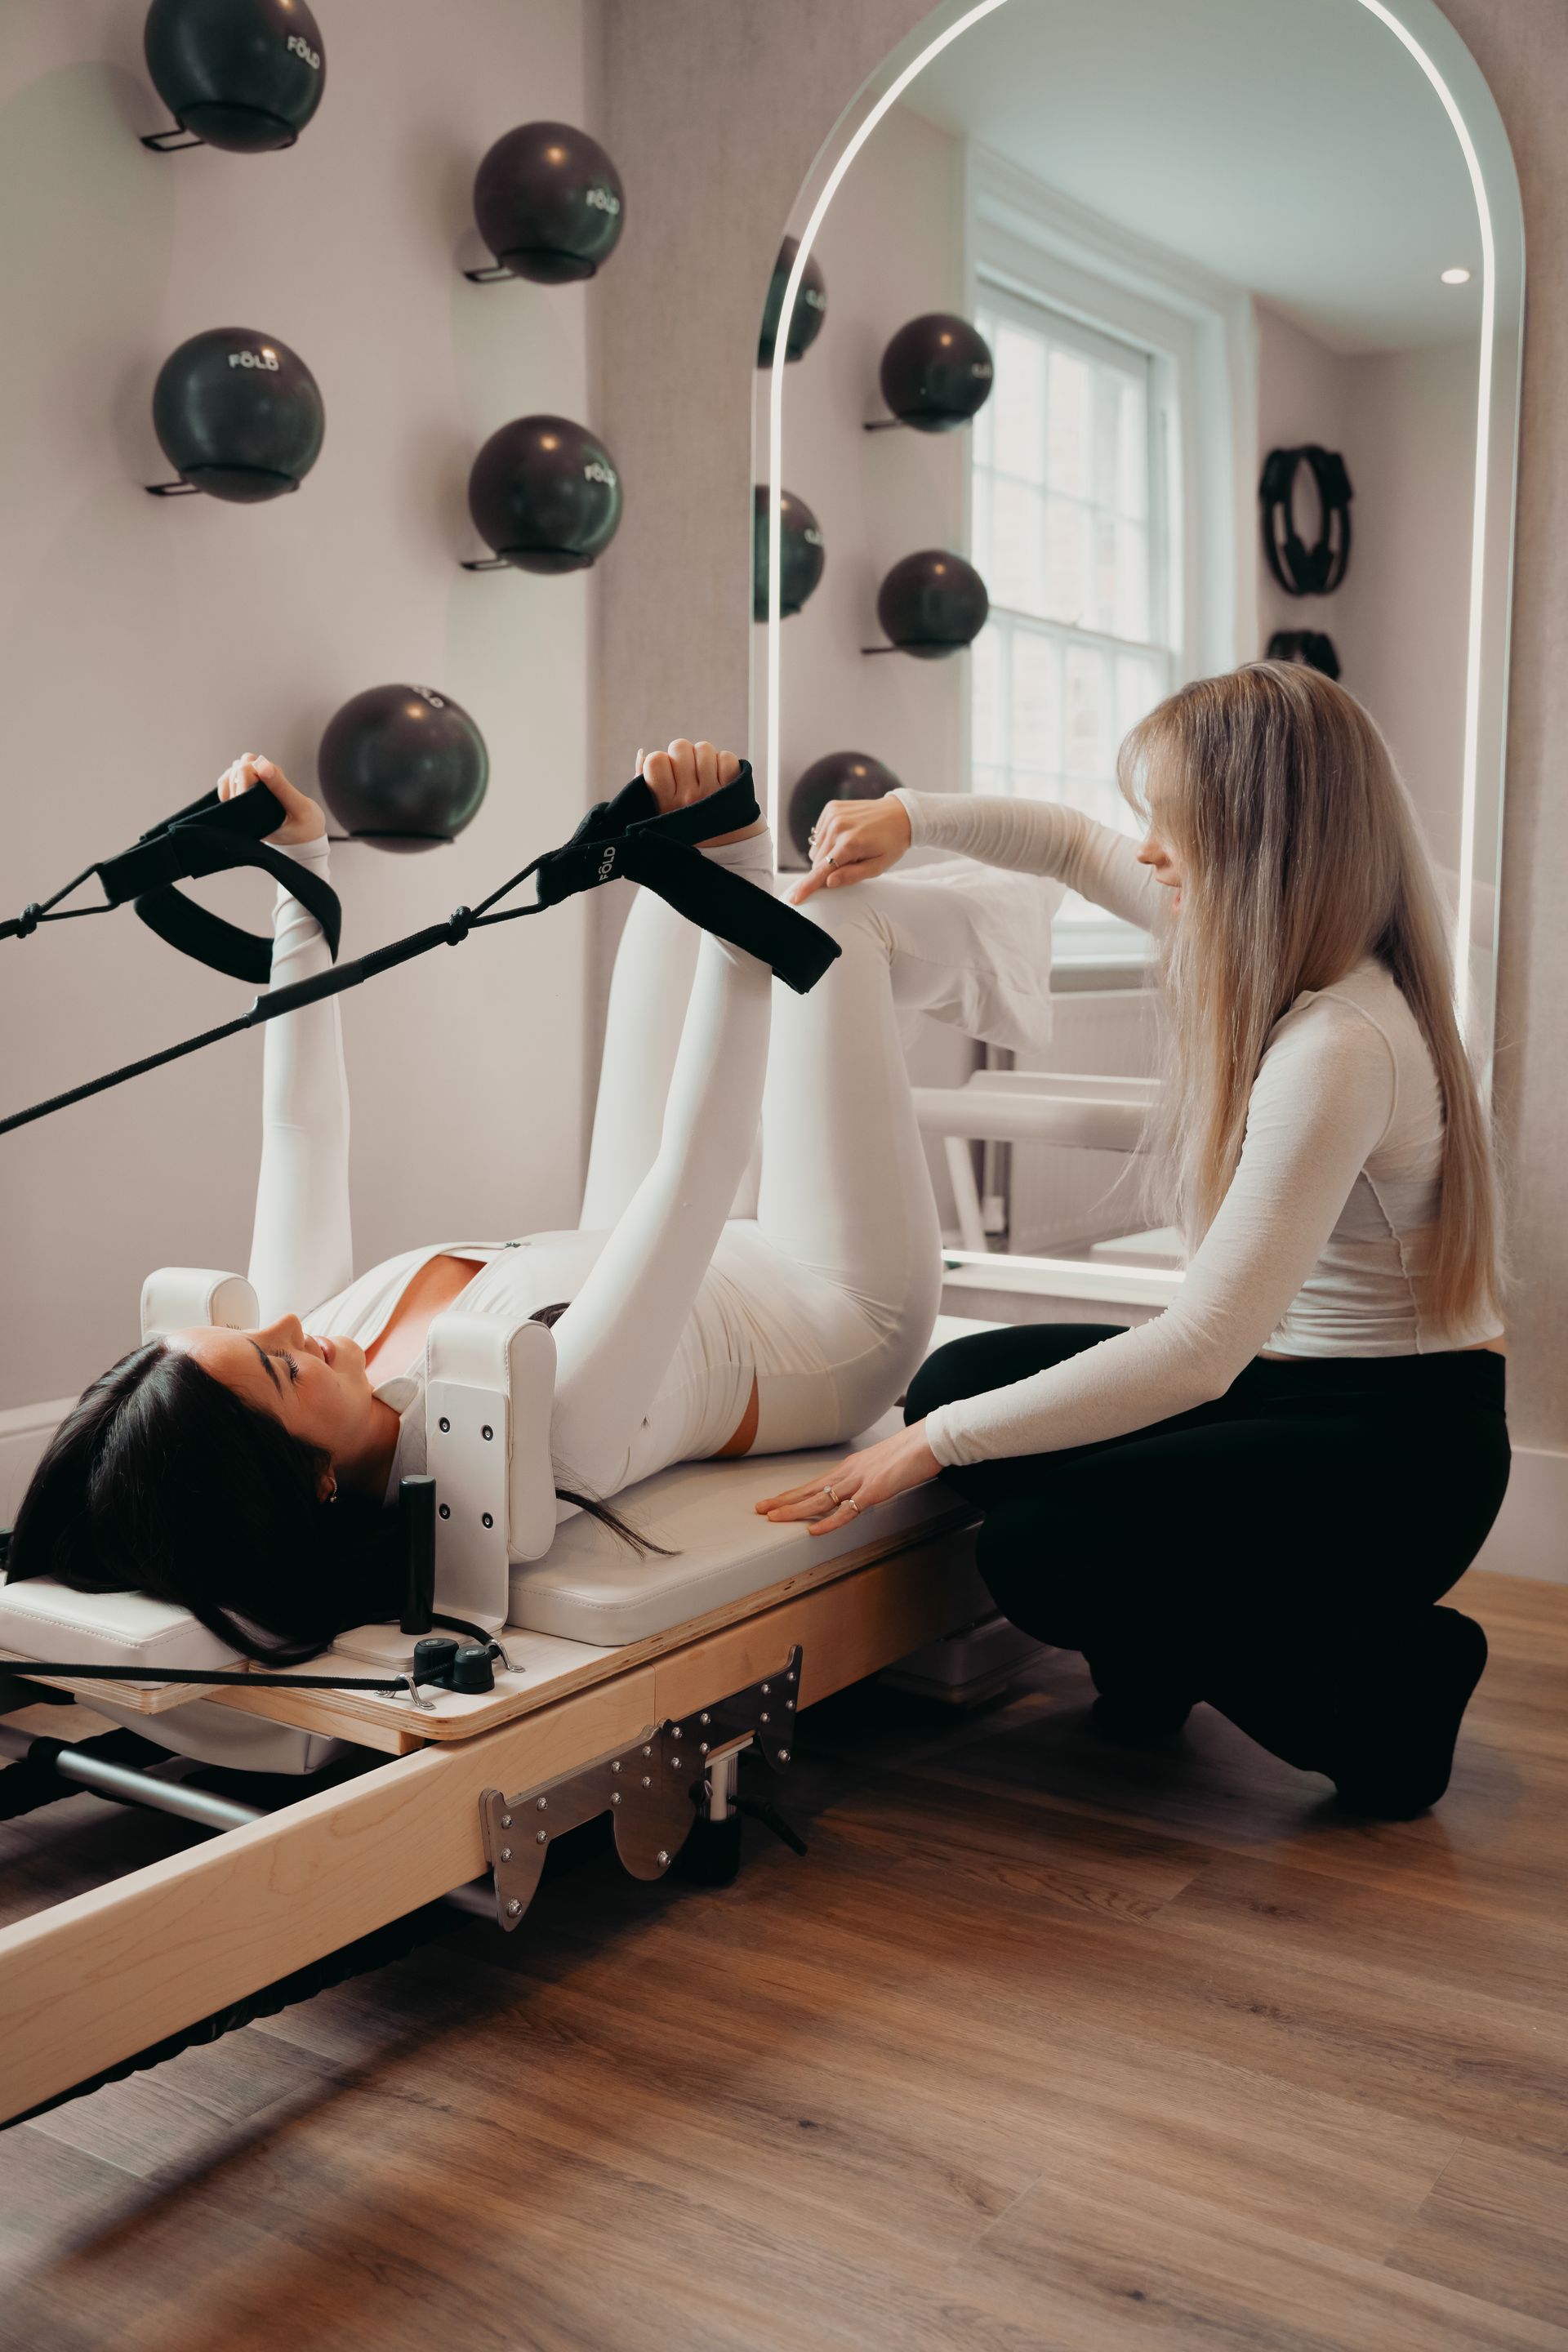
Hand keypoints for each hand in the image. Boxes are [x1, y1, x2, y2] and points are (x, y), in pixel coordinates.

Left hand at [217, 752, 324, 846]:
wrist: (303, 841)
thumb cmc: (305, 827)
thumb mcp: (301, 807)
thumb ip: (281, 786)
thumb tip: (262, 764)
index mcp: (252, 816)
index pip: (243, 773)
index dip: (261, 767)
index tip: (278, 774)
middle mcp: (239, 813)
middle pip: (237, 770)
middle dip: (258, 767)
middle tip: (277, 779)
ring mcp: (237, 808)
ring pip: (233, 771)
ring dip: (252, 768)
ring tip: (270, 781)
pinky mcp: (239, 804)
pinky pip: (231, 779)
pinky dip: (246, 772)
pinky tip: (260, 779)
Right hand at [636, 738, 745, 839]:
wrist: (725, 852)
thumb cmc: (685, 825)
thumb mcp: (658, 811)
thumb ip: (644, 782)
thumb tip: (643, 752)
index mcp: (665, 802)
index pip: (655, 760)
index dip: (662, 761)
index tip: (668, 774)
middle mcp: (688, 798)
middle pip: (679, 746)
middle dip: (683, 755)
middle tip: (688, 772)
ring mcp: (712, 793)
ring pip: (704, 748)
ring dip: (704, 758)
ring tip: (705, 775)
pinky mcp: (734, 790)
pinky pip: (726, 757)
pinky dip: (724, 763)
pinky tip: (720, 778)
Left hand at [754, 1418, 942, 1536]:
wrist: (928, 1440)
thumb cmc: (911, 1452)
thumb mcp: (882, 1466)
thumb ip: (868, 1478)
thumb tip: (862, 1490)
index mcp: (850, 1467)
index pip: (815, 1483)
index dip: (793, 1494)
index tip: (774, 1500)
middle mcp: (849, 1472)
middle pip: (810, 1490)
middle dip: (784, 1501)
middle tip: (761, 1509)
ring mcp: (860, 1482)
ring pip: (820, 1500)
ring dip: (795, 1510)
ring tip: (774, 1518)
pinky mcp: (874, 1491)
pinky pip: (847, 1511)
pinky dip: (829, 1523)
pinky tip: (814, 1531)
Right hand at [787, 794, 910, 903]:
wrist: (900, 814)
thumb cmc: (891, 844)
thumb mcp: (878, 866)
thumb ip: (853, 875)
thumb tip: (828, 882)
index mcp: (850, 844)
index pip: (822, 870)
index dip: (807, 886)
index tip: (793, 899)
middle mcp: (837, 827)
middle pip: (817, 861)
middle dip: (828, 868)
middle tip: (851, 862)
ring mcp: (833, 815)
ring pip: (816, 848)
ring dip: (827, 854)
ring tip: (849, 848)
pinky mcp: (831, 808)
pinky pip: (818, 834)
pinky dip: (828, 839)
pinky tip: (845, 836)